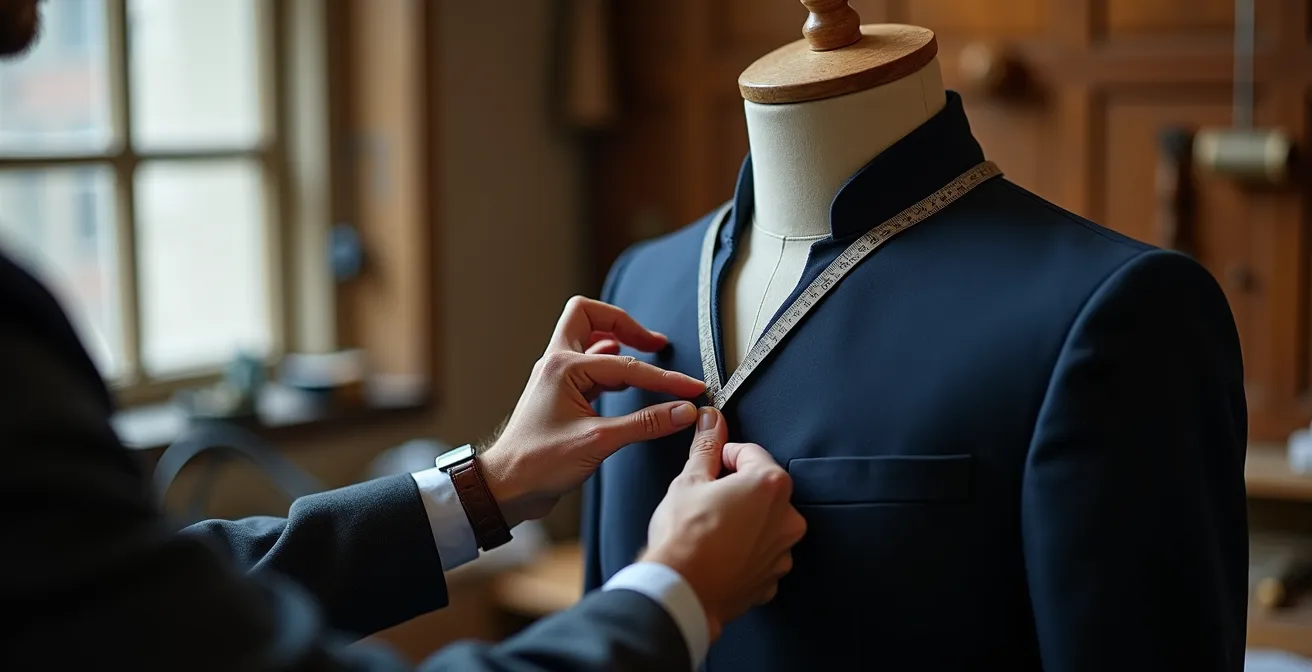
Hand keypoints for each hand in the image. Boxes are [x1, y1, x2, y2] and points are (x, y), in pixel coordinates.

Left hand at [480, 296, 705, 527]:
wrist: (506, 487)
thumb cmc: (539, 463)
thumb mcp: (598, 441)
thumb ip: (645, 423)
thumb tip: (682, 411)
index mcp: (563, 366)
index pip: (625, 364)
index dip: (663, 377)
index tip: (690, 388)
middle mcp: (557, 364)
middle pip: (589, 316)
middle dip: (624, 323)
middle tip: (653, 343)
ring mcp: (556, 378)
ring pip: (588, 340)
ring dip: (617, 343)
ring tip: (647, 356)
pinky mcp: (560, 396)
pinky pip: (589, 368)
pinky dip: (611, 368)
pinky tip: (626, 383)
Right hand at [641, 408, 806, 640]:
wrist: (680, 592)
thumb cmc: (684, 538)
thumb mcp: (689, 481)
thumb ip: (707, 447)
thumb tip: (711, 422)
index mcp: (769, 485)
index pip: (751, 453)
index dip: (726, 455)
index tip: (711, 463)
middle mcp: (786, 518)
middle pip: (764, 489)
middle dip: (738, 488)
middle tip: (707, 496)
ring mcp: (782, 551)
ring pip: (765, 523)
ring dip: (745, 520)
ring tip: (711, 527)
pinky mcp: (772, 578)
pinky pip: (762, 554)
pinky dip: (746, 550)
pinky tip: (720, 551)